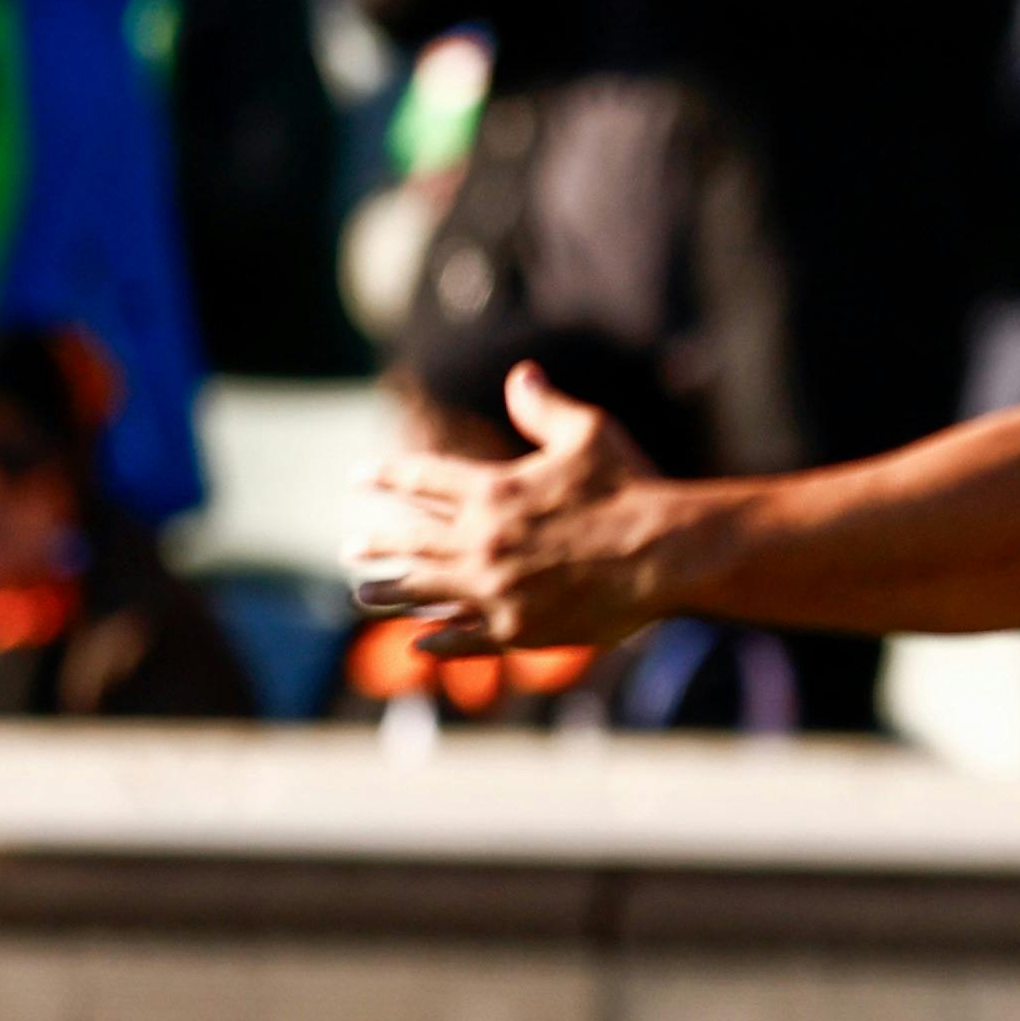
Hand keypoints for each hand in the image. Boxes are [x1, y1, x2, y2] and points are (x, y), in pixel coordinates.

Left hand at [349, 365, 680, 658]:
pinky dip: (437, 641)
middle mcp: (482, 540)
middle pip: (411, 541)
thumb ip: (546, 409)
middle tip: (351, 548)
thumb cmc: (632, 489)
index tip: (359, 478)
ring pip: (426, 591)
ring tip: (363, 595)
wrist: (668, 554)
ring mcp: (497, 588)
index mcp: (492, 490)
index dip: (387, 477)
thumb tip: (521, 376)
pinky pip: (465, 636)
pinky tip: (417, 644)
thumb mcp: (589, 434)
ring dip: (390, 593)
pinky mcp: (520, 628)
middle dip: (377, 543)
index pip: (421, 479)